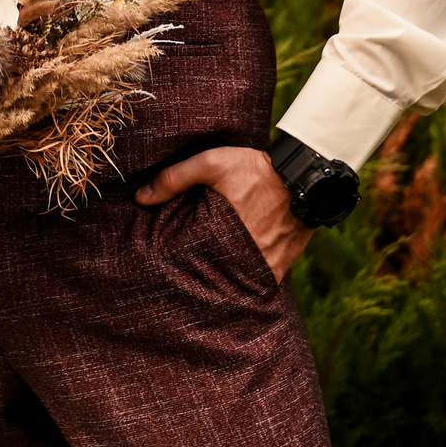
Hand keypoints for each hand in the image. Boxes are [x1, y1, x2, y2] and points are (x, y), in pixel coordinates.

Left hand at [135, 145, 311, 279]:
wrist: (306, 177)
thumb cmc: (256, 170)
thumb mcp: (212, 164)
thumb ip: (175, 178)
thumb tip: (140, 198)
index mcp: (221, 236)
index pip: (190, 263)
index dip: (177, 267)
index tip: (165, 267)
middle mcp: (244, 258)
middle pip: (212, 277)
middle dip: (198, 278)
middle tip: (182, 280)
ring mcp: (265, 267)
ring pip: (235, 282)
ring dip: (222, 280)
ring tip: (207, 279)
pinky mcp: (280, 268)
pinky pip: (257, 281)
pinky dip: (246, 279)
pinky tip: (234, 274)